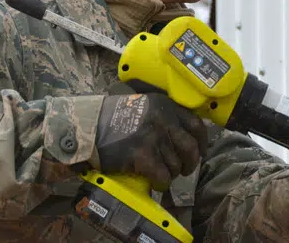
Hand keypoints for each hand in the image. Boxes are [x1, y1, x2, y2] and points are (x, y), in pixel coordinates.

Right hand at [93, 93, 207, 190]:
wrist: (87, 127)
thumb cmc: (112, 118)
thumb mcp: (144, 106)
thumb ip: (164, 116)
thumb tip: (184, 138)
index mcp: (166, 105)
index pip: (197, 125)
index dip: (202, 143)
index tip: (200, 152)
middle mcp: (163, 118)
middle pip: (191, 148)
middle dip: (190, 163)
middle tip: (182, 170)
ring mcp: (153, 136)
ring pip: (176, 165)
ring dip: (170, 174)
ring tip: (160, 174)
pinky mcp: (142, 154)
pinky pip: (163, 176)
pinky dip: (161, 184)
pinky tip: (154, 182)